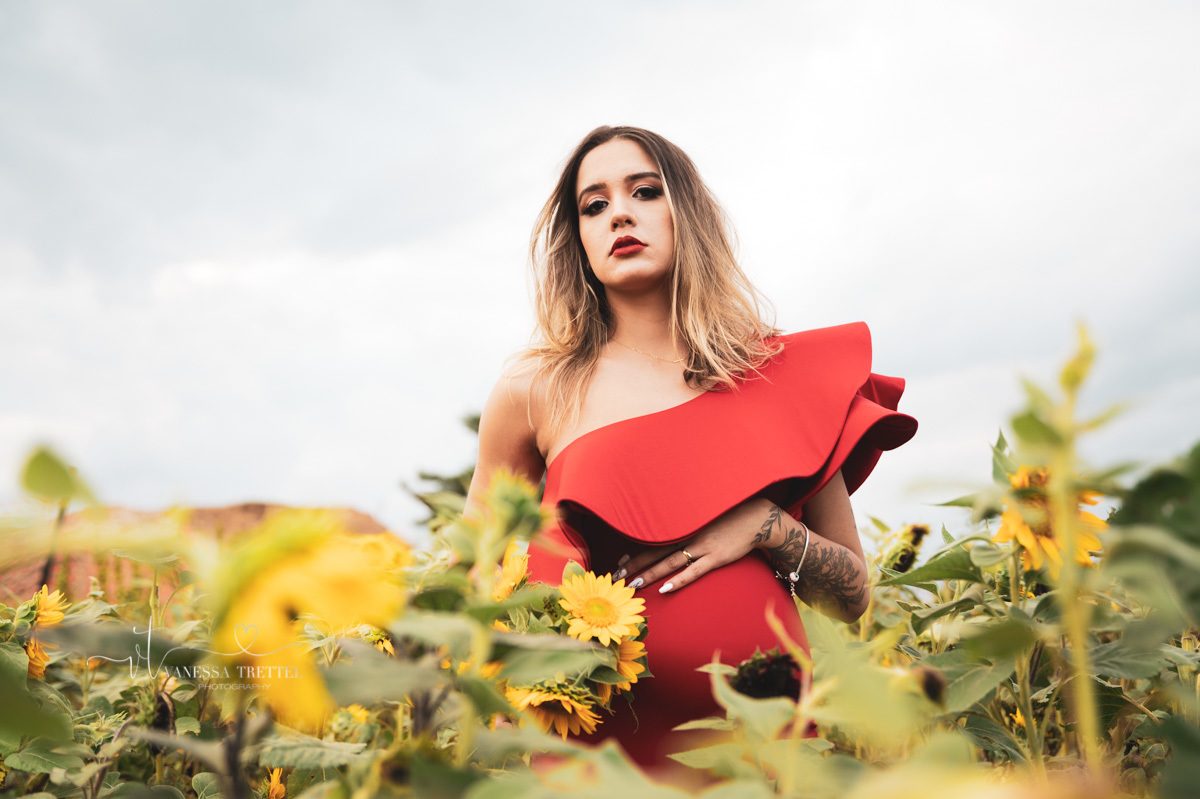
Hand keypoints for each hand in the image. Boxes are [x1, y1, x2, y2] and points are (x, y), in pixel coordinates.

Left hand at [611, 496, 774, 593]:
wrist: (757, 518)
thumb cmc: (729, 518)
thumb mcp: (704, 517)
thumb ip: (686, 525)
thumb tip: (671, 535)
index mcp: (682, 525)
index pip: (652, 539)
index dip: (636, 552)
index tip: (620, 562)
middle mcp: (688, 535)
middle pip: (655, 551)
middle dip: (635, 565)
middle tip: (617, 576)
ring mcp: (702, 546)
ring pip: (669, 561)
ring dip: (650, 573)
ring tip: (634, 584)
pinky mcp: (716, 556)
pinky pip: (693, 571)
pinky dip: (678, 580)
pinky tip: (664, 589)